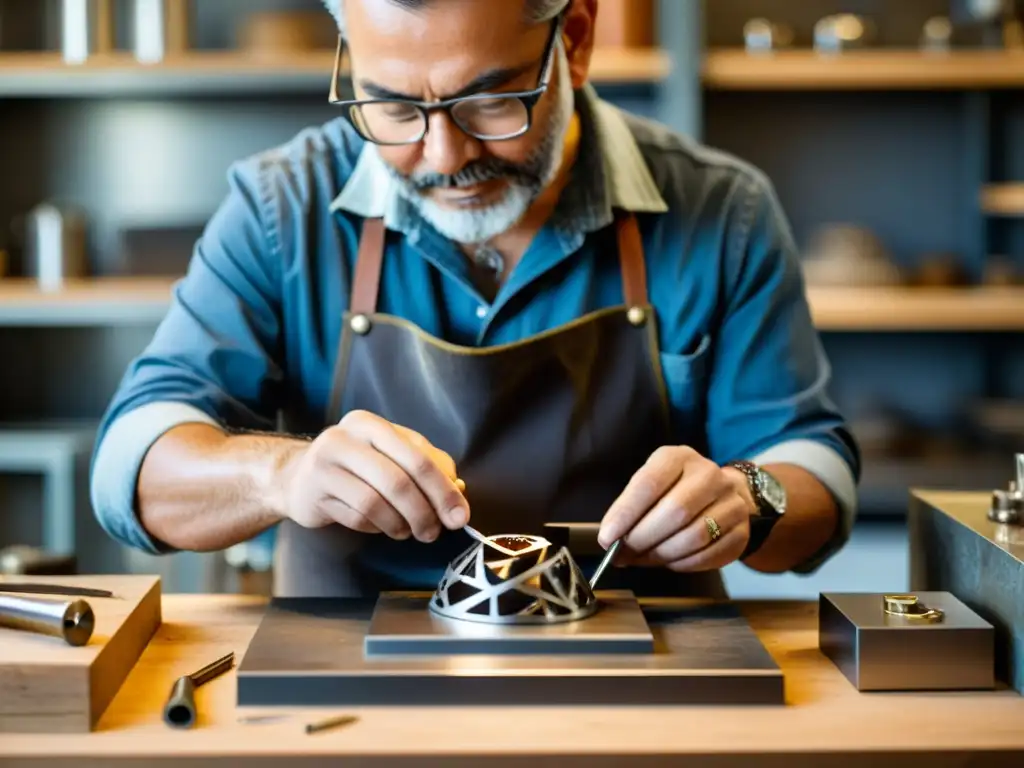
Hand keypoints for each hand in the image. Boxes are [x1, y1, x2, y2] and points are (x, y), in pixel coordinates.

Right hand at [282, 410, 469, 542]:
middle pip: (398, 480)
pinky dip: (377, 527)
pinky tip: (381, 525)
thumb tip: (458, 489)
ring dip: (400, 524)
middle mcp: (346, 438)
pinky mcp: (314, 492)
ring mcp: (325, 464)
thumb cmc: (355, 467)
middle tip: (434, 532)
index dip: (443, 490)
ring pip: (376, 502)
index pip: (417, 458)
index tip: (460, 516)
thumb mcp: (391, 456)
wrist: (298, 478)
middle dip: (424, 511)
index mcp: (371, 424)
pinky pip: (357, 517)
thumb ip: (427, 467)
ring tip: (407, 530)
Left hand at [597, 446, 754, 571]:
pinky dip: (682, 563)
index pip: (649, 484)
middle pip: (674, 512)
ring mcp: (731, 502)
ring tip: (644, 558)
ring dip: (662, 554)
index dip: (625, 514)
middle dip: (642, 539)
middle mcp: (709, 474)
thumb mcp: (651, 485)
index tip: (607, 537)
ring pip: (693, 536)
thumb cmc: (675, 490)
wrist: (723, 495)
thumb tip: (610, 541)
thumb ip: (631, 508)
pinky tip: (669, 561)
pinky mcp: (741, 531)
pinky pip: (708, 555)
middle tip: (623, 554)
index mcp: (678, 457)